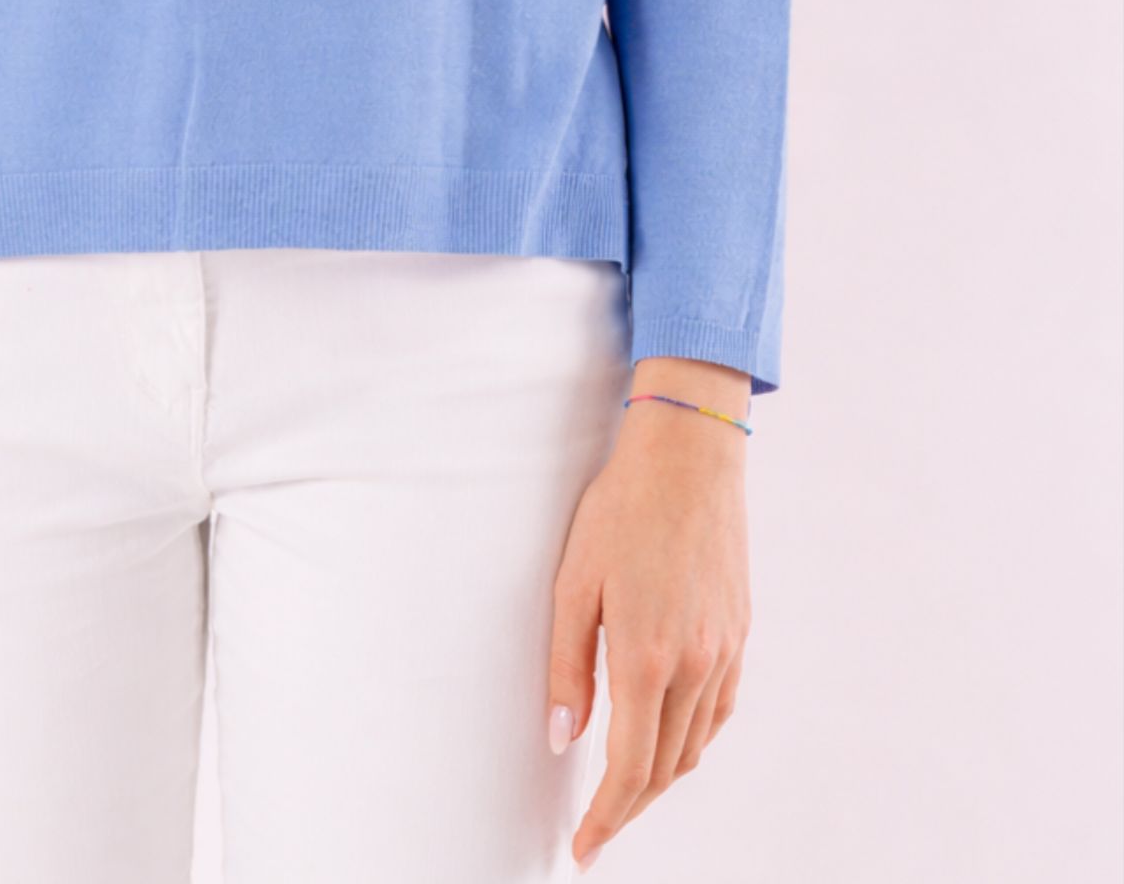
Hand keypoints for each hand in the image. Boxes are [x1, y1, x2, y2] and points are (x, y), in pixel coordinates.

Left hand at [547, 360, 752, 869]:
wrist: (689, 458)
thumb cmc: (622, 511)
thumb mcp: (574, 584)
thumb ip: (567, 668)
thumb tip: (563, 738)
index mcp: (647, 658)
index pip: (629, 770)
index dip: (605, 819)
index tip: (584, 848)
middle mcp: (694, 666)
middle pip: (664, 770)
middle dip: (629, 807)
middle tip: (597, 825)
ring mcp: (724, 652)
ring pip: (695, 746)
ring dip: (661, 778)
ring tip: (626, 789)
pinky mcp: (739, 635)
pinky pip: (719, 712)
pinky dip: (693, 740)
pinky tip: (670, 737)